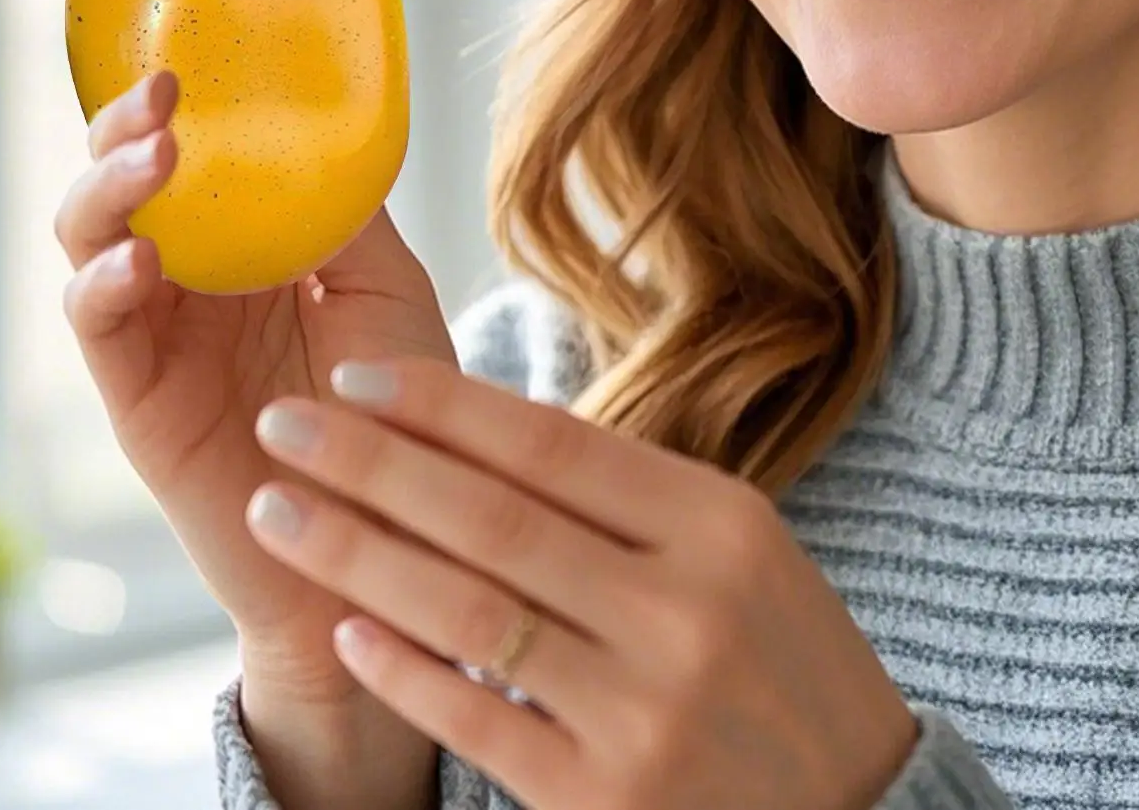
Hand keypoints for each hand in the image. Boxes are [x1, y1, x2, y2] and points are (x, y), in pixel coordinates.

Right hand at [53, 69, 458, 707]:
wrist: (392, 540)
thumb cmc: (399, 413)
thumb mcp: (386, 288)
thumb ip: (344, 214)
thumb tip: (328, 125)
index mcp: (249, 250)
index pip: (187, 163)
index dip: (177, 112)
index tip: (192, 64)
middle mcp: (193, 286)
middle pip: (122, 190)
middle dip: (123, 137)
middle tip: (159, 98)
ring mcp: (161, 340)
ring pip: (91, 247)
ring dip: (110, 196)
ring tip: (156, 161)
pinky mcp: (141, 403)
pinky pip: (101, 332)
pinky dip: (105, 288)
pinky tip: (138, 260)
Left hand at [244, 357, 921, 809]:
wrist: (860, 808)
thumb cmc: (781, 656)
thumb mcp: (736, 548)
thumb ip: (626, 495)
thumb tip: (481, 428)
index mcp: (717, 522)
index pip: (551, 442)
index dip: (441, 404)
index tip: (355, 372)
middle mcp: (684, 607)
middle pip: (492, 517)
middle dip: (370, 462)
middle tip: (282, 421)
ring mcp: (645, 709)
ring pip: (469, 611)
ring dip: (357, 555)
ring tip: (279, 512)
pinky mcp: (608, 798)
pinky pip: (480, 719)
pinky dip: (405, 670)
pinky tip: (346, 627)